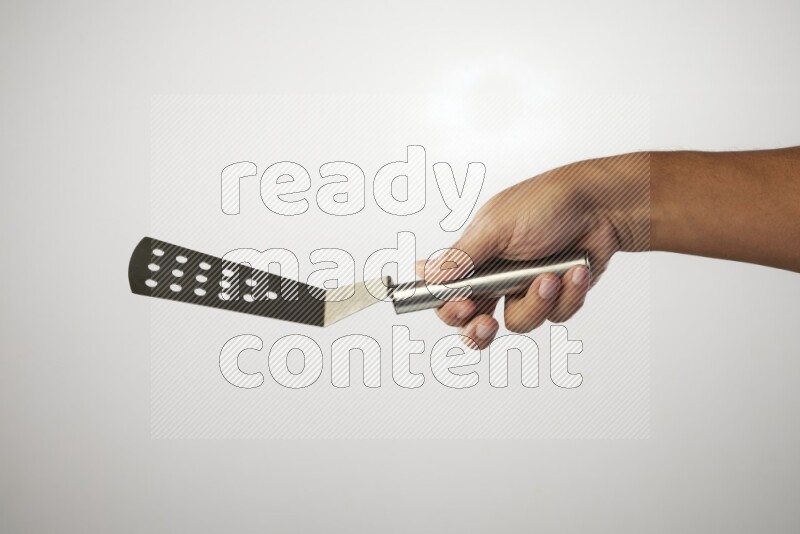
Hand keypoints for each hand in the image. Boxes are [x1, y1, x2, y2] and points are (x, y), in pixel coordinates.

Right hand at [418, 153, 649, 348]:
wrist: (603, 206)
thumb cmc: (548, 203)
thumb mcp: (497, 227)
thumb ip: (463, 256)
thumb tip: (427, 273)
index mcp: (475, 257)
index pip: (446, 293)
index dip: (449, 308)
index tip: (462, 307)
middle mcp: (497, 276)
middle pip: (474, 322)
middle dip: (479, 329)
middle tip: (487, 323)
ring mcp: (526, 289)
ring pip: (519, 322)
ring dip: (537, 302)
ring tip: (551, 277)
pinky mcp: (556, 297)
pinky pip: (555, 316)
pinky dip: (567, 295)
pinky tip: (576, 271)